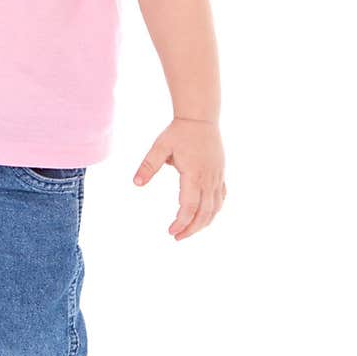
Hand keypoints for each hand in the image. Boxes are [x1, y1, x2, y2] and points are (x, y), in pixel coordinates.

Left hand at [132, 117, 225, 240]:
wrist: (200, 117)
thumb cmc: (179, 132)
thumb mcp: (160, 147)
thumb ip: (148, 165)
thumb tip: (136, 183)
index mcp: (194, 175)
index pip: (189, 207)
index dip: (181, 222)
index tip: (171, 232)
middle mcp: (209, 179)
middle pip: (204, 213)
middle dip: (191, 229)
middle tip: (177, 238)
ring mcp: (217, 177)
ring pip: (215, 208)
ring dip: (204, 223)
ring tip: (190, 231)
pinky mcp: (220, 174)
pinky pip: (221, 198)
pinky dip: (214, 211)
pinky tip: (206, 216)